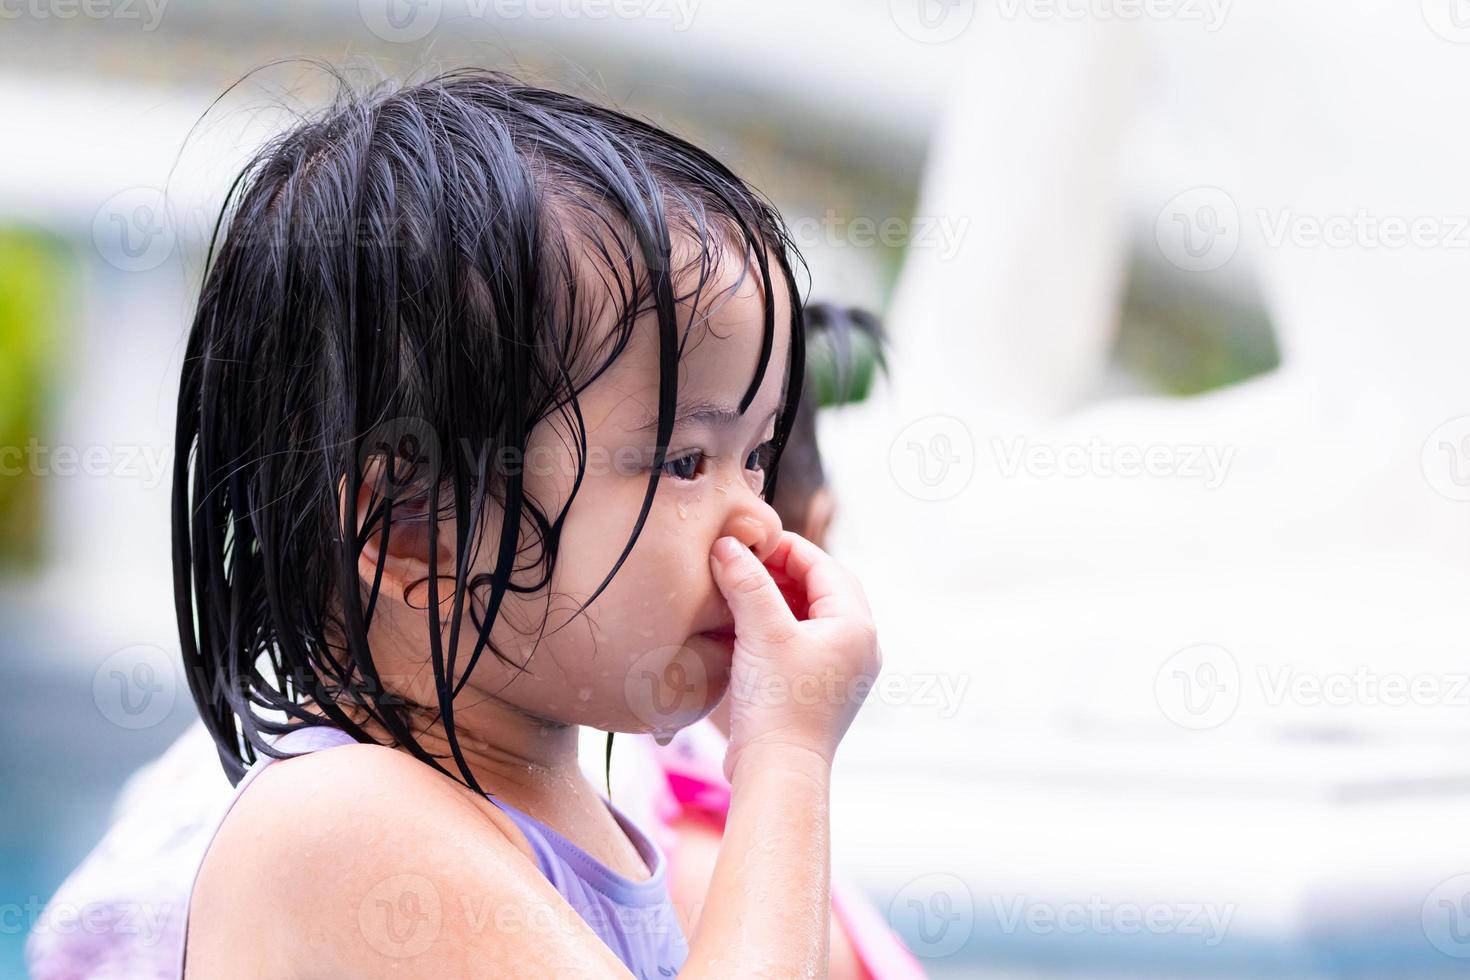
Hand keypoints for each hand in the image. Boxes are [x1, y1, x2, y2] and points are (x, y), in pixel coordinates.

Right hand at [708, 531, 881, 781]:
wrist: (777, 771)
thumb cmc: (778, 704)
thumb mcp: (761, 632)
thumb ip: (746, 582)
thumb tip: (727, 544)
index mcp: (856, 626)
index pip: (823, 566)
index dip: (785, 548)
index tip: (747, 541)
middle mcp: (859, 646)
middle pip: (822, 587)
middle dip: (783, 571)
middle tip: (744, 563)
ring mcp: (844, 669)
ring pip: (812, 614)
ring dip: (779, 598)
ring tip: (741, 591)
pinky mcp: (822, 688)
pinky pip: (805, 640)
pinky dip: (778, 625)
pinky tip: (746, 626)